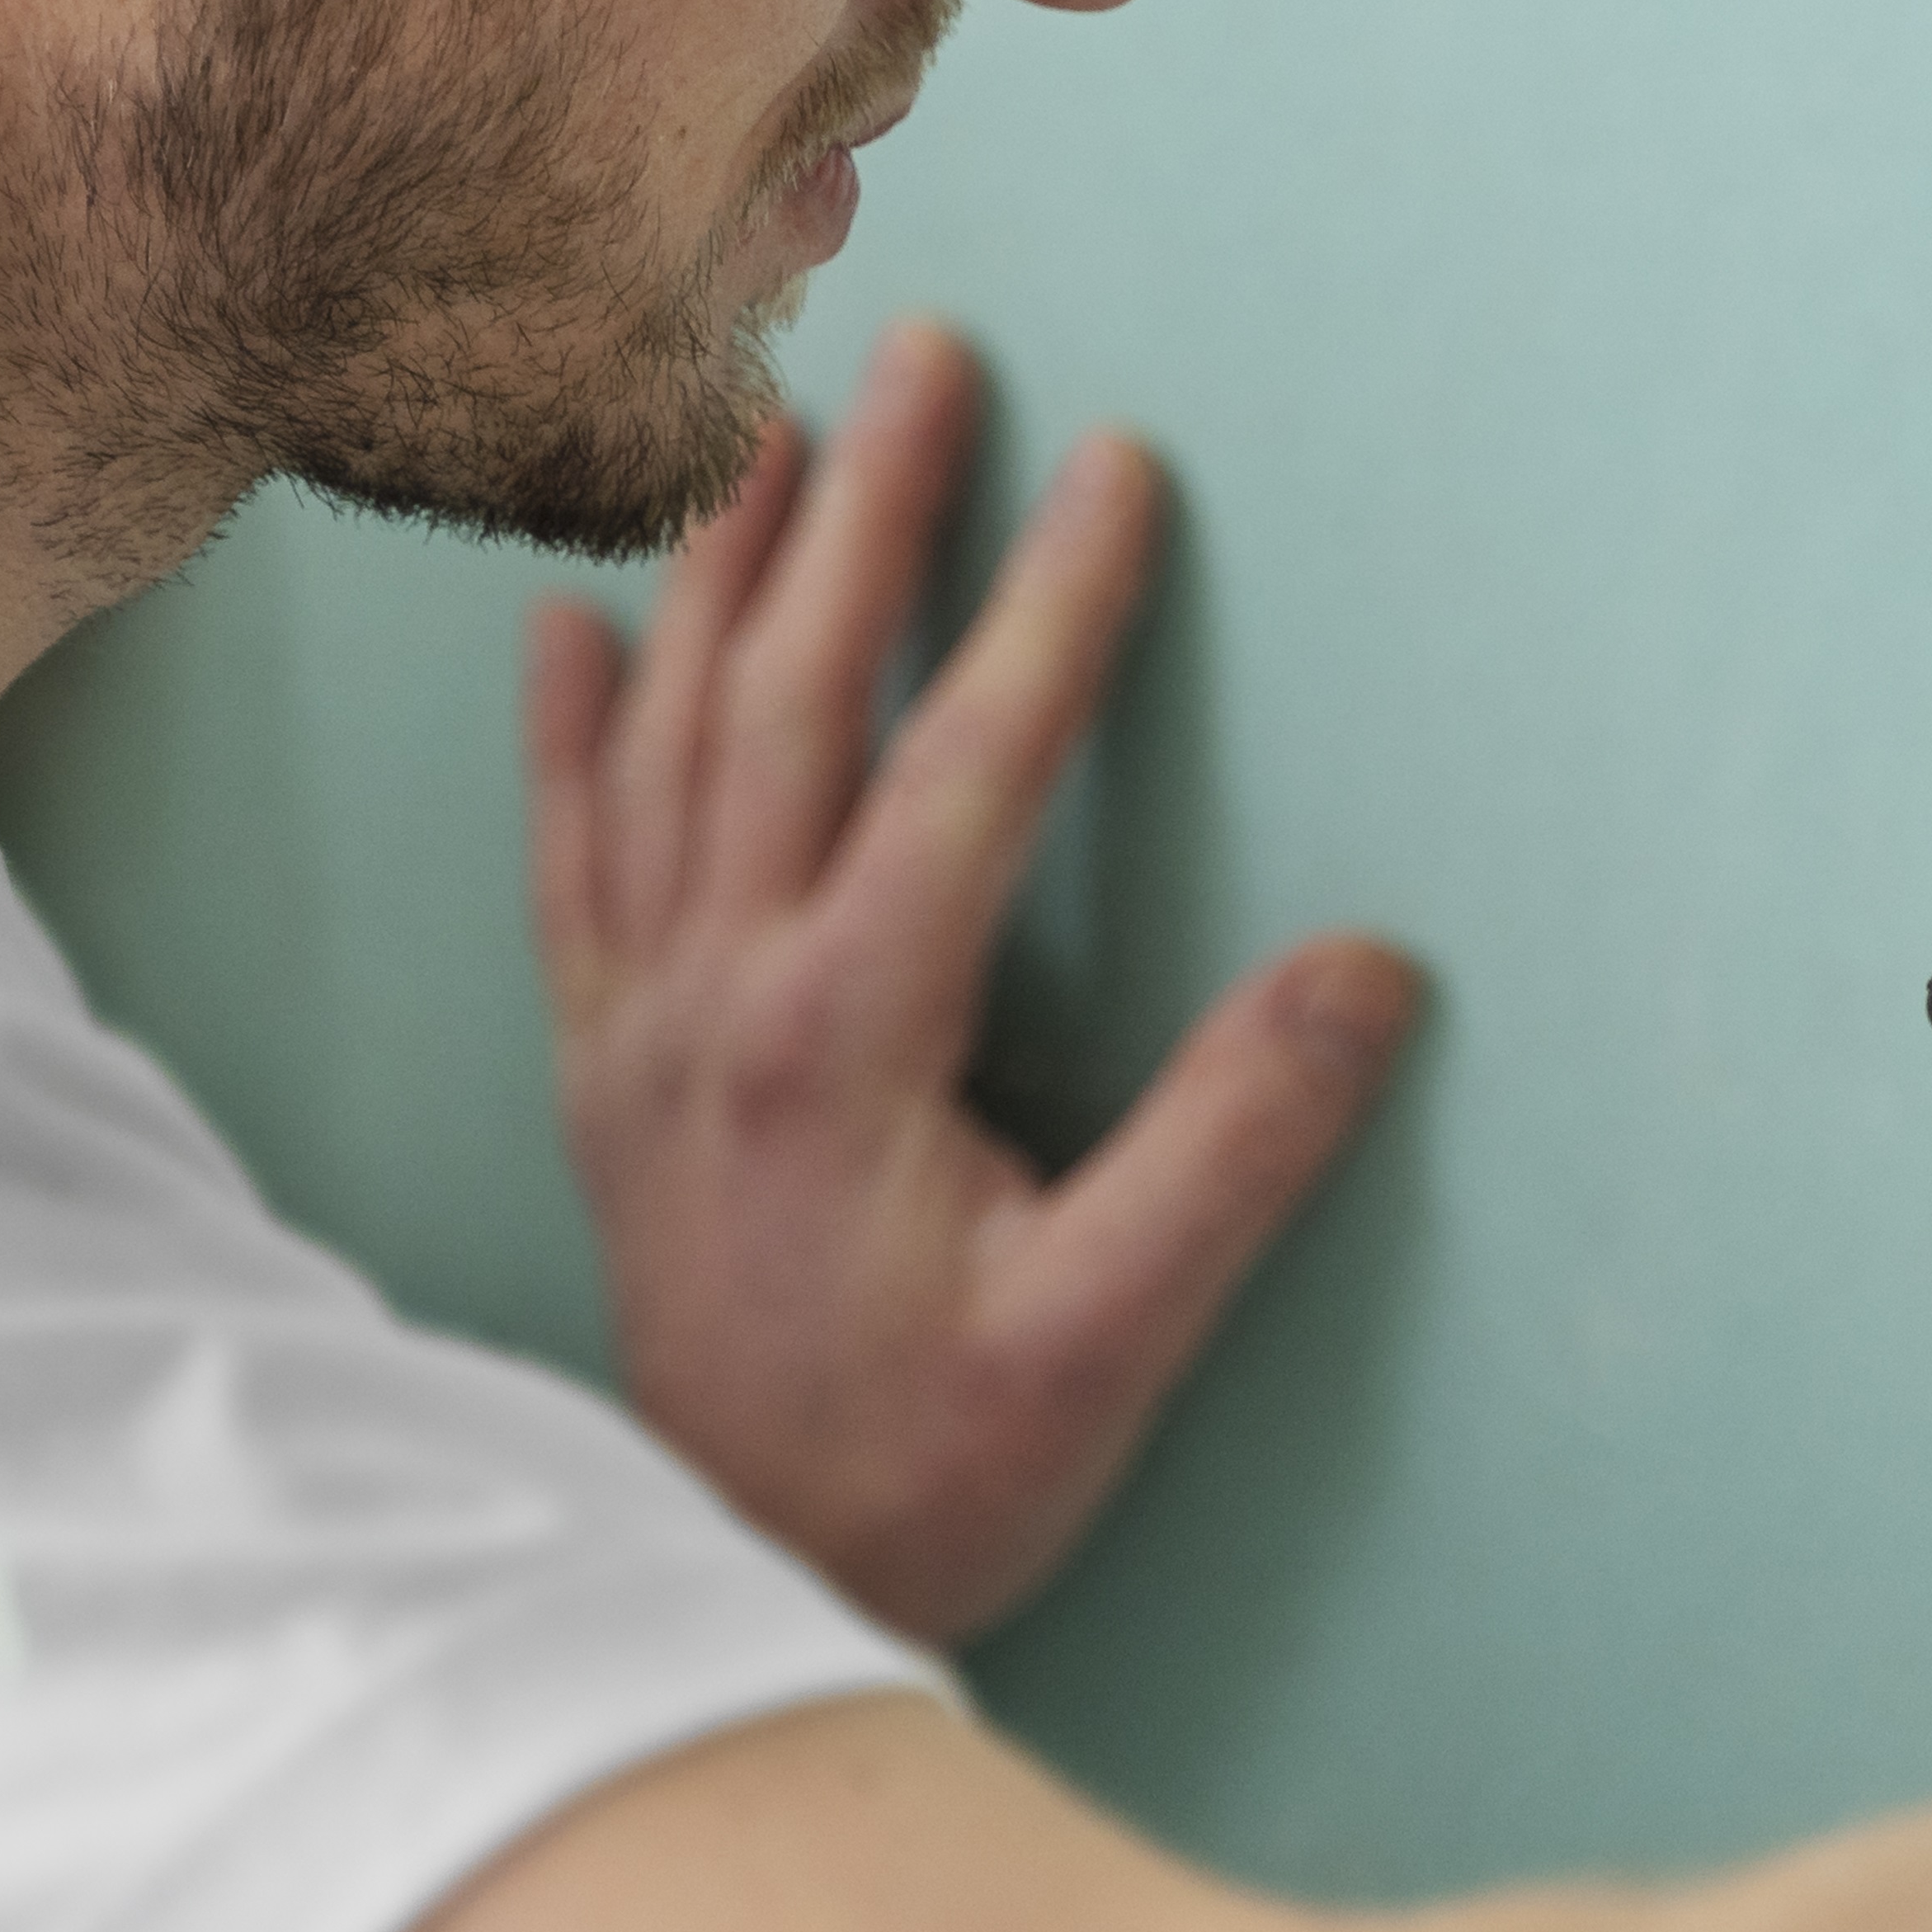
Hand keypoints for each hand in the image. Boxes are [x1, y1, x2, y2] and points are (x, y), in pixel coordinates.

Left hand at [525, 320, 1421, 1645]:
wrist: (718, 1576)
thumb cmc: (932, 1474)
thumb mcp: (1113, 1340)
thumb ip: (1234, 1151)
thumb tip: (1370, 972)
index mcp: (848, 1040)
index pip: (963, 772)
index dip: (1047, 609)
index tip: (1114, 463)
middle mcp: (719, 1000)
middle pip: (789, 700)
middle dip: (868, 514)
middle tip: (932, 355)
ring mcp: (641, 1026)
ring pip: (662, 741)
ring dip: (716, 572)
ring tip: (762, 421)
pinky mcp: (602, 1070)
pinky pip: (562, 856)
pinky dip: (561, 730)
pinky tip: (563, 624)